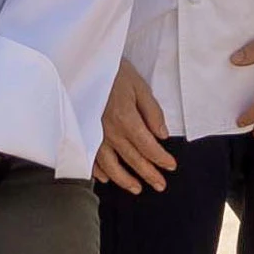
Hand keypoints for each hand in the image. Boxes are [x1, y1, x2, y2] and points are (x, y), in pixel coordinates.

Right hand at [94, 57, 176, 191]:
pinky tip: (106, 178)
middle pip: (132, 158)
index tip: (171, 167)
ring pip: (110, 164)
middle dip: (148, 174)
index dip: (161, 159)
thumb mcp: (139, 86)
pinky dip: (98, 171)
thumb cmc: (114, 72)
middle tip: (160, 185)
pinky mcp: (82, 133)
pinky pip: (90, 157)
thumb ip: (152, 112)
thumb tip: (162, 136)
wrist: (83, 64)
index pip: (148, 146)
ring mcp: (93, 134)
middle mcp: (109, 131)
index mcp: (126, 119)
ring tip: (136, 189)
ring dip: (124, 179)